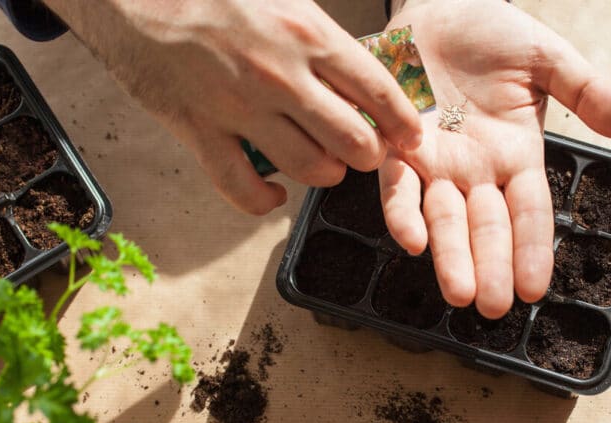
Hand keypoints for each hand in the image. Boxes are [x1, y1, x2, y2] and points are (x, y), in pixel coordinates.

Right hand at [43, 0, 422, 214]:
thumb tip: (357, 72)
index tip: (410, 139)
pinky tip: (272, 195)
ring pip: (308, 169)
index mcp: (305, 33)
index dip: (402, 123)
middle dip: (366, 155)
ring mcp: (239, 108)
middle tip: (361, 151)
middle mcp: (280, 75)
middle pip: (352, 141)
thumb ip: (319, 37)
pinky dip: (263, 202)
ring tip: (322, 165)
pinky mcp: (200, 133)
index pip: (376, 90)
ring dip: (323, 174)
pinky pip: (243, 190)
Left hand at [381, 0, 610, 317]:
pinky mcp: (398, 147)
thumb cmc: (492, 33)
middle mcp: (475, 170)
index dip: (531, 250)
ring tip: (459, 292)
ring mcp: (436, 163)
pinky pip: (398, 186)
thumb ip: (586, 90)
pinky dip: (403, 211)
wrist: (439, 7)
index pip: (528, 213)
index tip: (534, 290)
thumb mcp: (548, 59)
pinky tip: (411, 240)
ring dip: (450, 255)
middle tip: (491, 307)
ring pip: (443, 218)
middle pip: (486, 227)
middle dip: (489, 267)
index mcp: (516, 156)